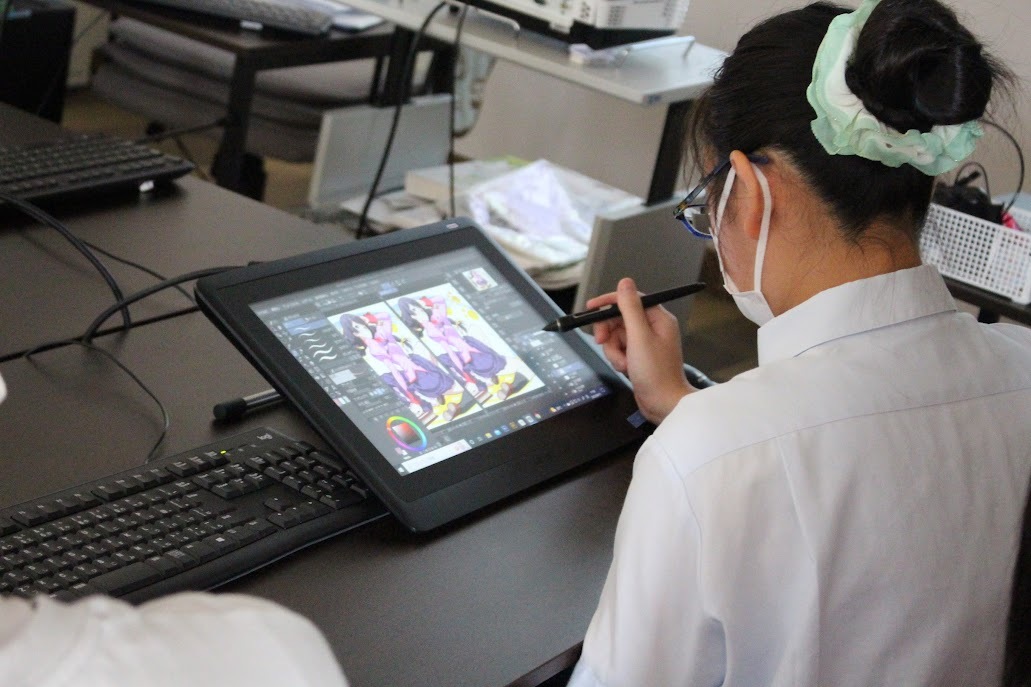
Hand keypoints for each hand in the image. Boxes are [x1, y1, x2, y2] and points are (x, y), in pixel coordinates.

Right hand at [588, 278, 692, 423]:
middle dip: (609, 332)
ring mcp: (645, 343)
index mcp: (658, 318)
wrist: (663, 404)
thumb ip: (630, 308)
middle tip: (602, 341)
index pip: (630, 299)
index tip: (591, 307)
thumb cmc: (656, 373)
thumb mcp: (639, 337)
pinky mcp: (638, 356)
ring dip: (613, 350)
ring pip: (616, 335)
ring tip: (623, 362)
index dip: (609, 302)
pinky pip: (619, 349)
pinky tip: (626, 368)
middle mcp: (653, 328)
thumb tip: (625, 283)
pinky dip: (617, 358)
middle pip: (619, 318)